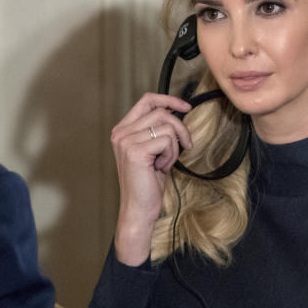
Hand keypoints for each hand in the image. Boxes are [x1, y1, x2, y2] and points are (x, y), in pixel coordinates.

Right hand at [110, 93, 192, 265]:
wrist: (139, 207)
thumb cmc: (148, 181)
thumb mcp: (154, 150)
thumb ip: (158, 131)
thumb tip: (178, 111)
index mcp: (123, 130)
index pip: (147, 100)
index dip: (169, 99)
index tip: (186, 107)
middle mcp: (121, 133)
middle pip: (162, 113)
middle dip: (181, 129)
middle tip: (186, 145)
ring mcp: (126, 141)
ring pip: (168, 127)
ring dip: (174, 147)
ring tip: (164, 162)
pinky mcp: (136, 151)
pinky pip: (168, 141)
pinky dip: (171, 155)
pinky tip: (161, 168)